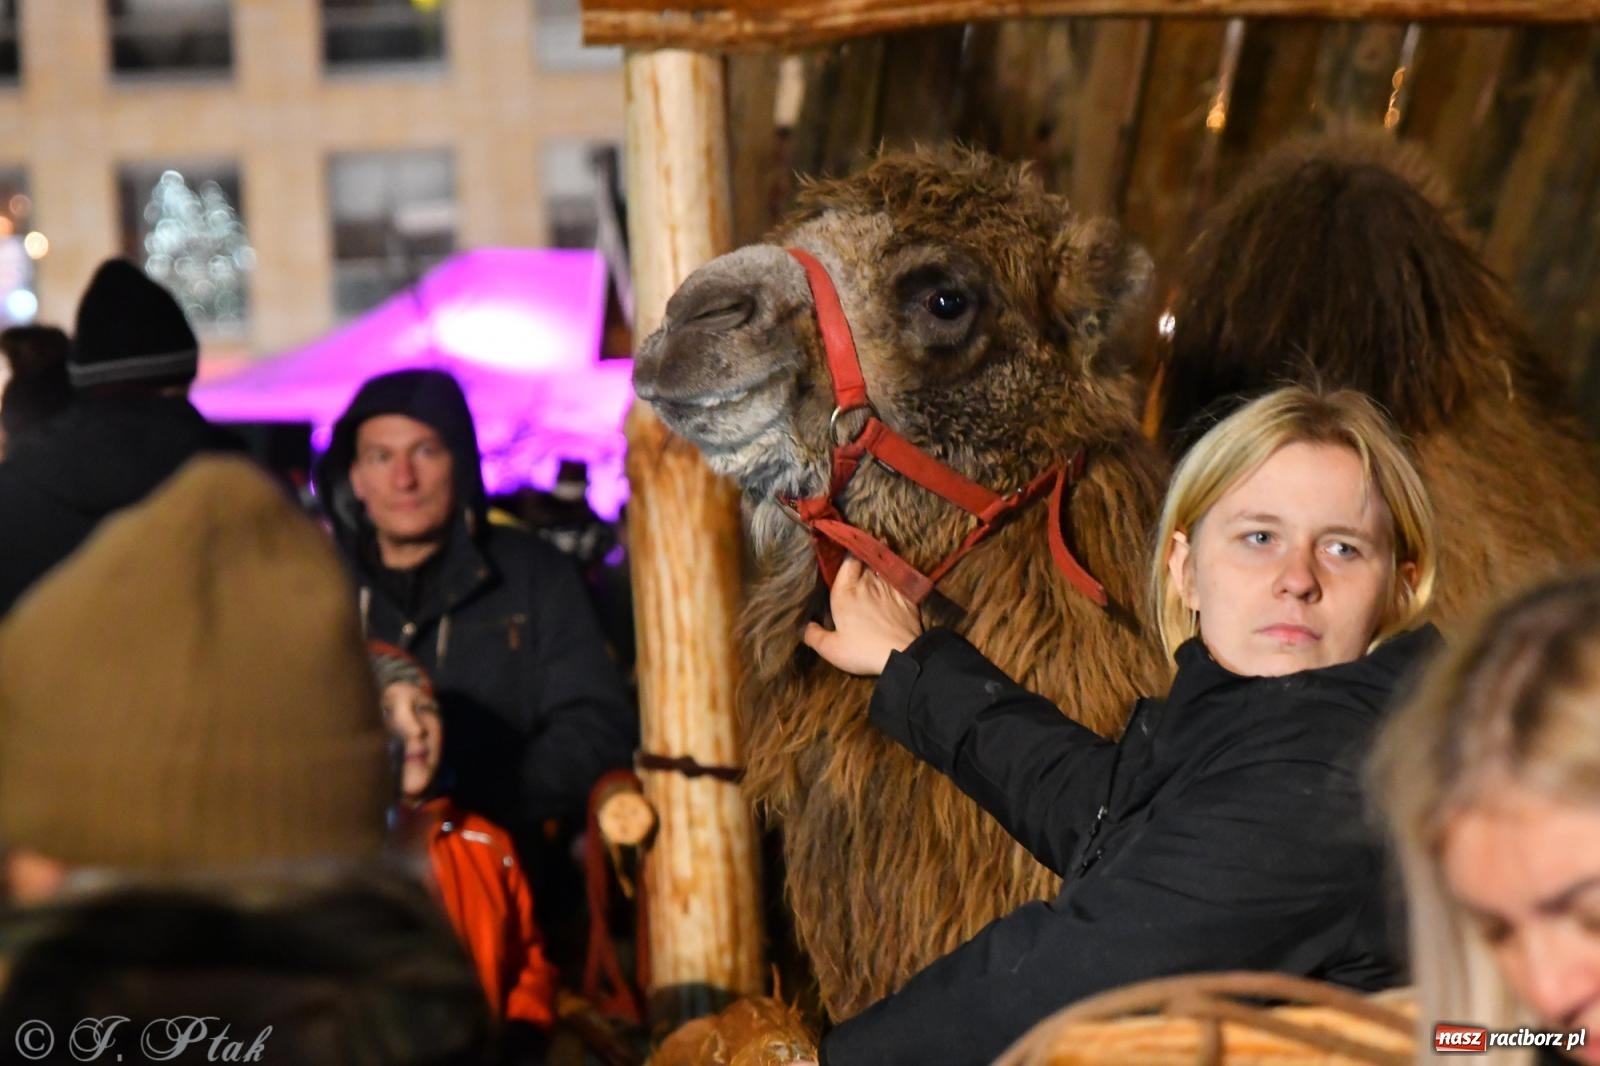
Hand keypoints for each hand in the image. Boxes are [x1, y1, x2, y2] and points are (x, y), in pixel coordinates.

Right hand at [802, 556, 922, 675]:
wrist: (902, 655)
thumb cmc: (862, 650)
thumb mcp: (830, 648)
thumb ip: (813, 635)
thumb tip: (803, 626)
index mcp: (845, 592)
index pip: (847, 561)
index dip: (846, 555)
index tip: (843, 554)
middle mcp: (867, 584)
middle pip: (864, 561)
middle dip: (861, 558)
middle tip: (858, 560)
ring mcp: (889, 588)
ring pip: (881, 569)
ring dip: (877, 567)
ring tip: (875, 566)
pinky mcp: (906, 596)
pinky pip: (899, 579)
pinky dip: (895, 577)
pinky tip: (894, 580)